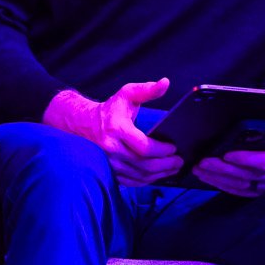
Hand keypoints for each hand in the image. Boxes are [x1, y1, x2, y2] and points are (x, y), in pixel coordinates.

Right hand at [44, 78, 184, 185]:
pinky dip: (147, 180)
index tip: (174, 147)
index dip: (162, 150)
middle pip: (144, 164)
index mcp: (117, 129)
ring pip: (140, 175)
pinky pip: (132, 181)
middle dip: (166, 165)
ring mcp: (110, 162)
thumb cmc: (110, 109)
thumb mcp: (127, 94)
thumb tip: (165, 82)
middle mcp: (111, 148)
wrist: (85, 123)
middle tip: (179, 161)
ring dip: (160, 174)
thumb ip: (147, 89)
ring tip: (173, 168)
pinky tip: (158, 175)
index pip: (144, 146)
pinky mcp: (110, 170)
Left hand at [194, 123, 264, 198]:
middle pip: (249, 175)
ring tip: (199, 169)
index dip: (246, 159)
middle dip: (223, 169)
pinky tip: (206, 177)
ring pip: (241, 185)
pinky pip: (239, 192)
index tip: (226, 154)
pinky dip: (221, 185)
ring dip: (217, 178)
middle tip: (203, 161)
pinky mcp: (260, 192)